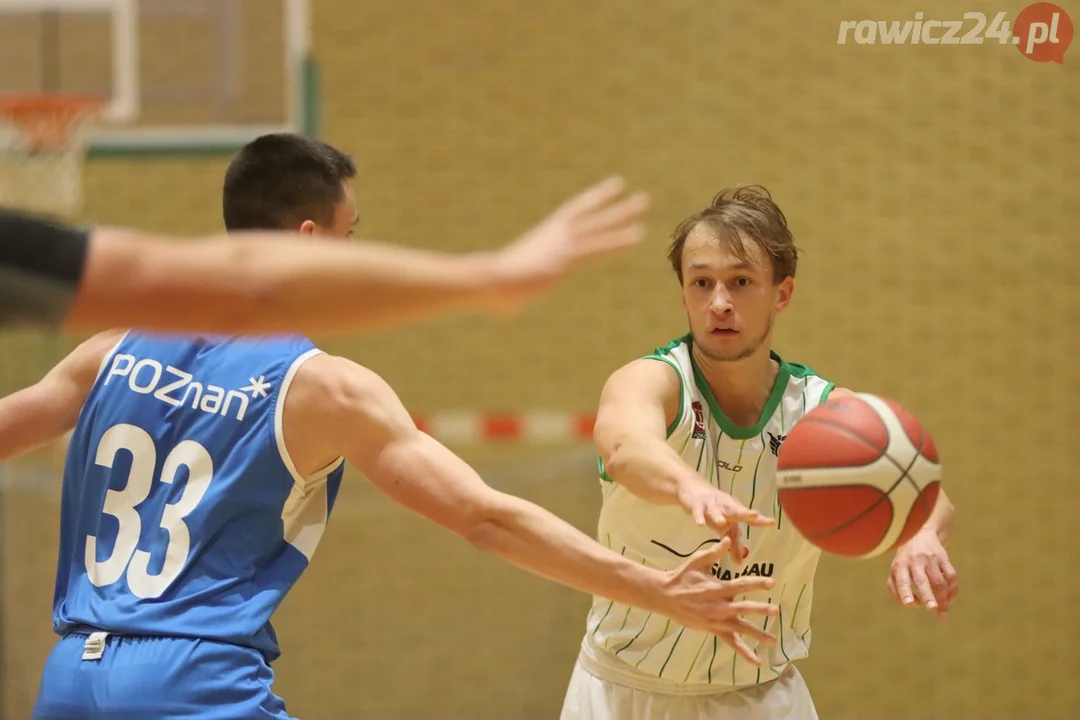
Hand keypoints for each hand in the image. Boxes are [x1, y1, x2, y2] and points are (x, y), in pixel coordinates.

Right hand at [485, 176, 648, 314]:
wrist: (487, 281)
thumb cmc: (490, 287)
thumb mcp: (505, 287)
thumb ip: (512, 292)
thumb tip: (499, 305)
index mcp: (543, 238)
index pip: (571, 215)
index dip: (589, 203)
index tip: (606, 192)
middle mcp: (555, 236)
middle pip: (589, 215)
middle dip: (612, 205)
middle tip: (634, 195)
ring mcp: (561, 244)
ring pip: (597, 224)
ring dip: (622, 213)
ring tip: (644, 201)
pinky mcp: (566, 258)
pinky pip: (598, 246)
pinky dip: (618, 240)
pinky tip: (638, 235)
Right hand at [653, 537, 778, 665]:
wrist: (664, 596)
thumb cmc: (682, 576)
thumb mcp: (697, 561)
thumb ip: (714, 553)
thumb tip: (728, 539)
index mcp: (716, 589)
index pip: (740, 586)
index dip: (756, 584)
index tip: (771, 583)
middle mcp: (718, 606)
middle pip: (743, 609)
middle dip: (761, 610)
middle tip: (776, 610)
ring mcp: (716, 621)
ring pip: (740, 629)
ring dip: (758, 634)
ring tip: (773, 640)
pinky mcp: (713, 629)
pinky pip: (731, 643)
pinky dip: (744, 652)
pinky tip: (757, 661)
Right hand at [676, 479, 774, 562]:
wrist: (693, 488)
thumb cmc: (714, 509)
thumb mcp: (724, 526)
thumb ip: (733, 544)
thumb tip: (739, 563)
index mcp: (734, 511)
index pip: (748, 518)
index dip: (760, 520)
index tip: (772, 523)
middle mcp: (725, 507)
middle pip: (735, 511)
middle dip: (744, 513)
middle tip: (754, 515)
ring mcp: (710, 505)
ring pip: (715, 511)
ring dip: (718, 516)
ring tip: (722, 523)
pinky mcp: (697, 505)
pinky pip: (698, 512)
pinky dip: (699, 517)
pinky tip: (700, 524)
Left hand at [888, 528, 957, 620]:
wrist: (920, 533)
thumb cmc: (905, 559)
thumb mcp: (895, 568)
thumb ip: (895, 587)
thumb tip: (912, 604)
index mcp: (900, 564)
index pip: (901, 579)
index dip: (904, 591)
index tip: (909, 604)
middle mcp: (915, 561)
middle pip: (922, 580)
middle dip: (927, 595)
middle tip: (932, 608)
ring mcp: (930, 559)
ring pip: (939, 581)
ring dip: (943, 598)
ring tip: (942, 613)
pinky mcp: (944, 558)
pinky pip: (951, 576)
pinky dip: (952, 590)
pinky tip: (949, 600)